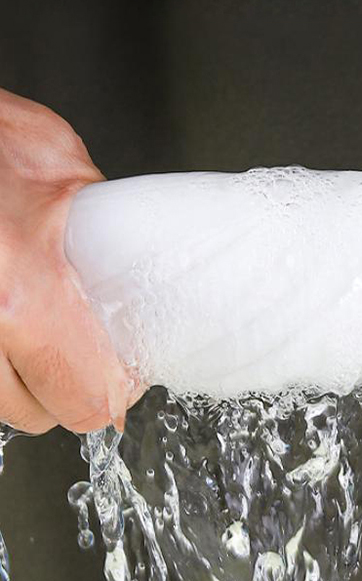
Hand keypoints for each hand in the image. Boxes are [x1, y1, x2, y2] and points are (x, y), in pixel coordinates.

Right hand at [0, 88, 131, 432]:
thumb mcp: (63, 165)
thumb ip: (100, 225)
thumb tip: (130, 266)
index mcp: (20, 297)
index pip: (85, 399)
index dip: (113, 392)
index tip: (125, 373)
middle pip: (36, 415)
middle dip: (67, 390)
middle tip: (86, 354)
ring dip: (24, 380)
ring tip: (43, 338)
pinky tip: (10, 331)